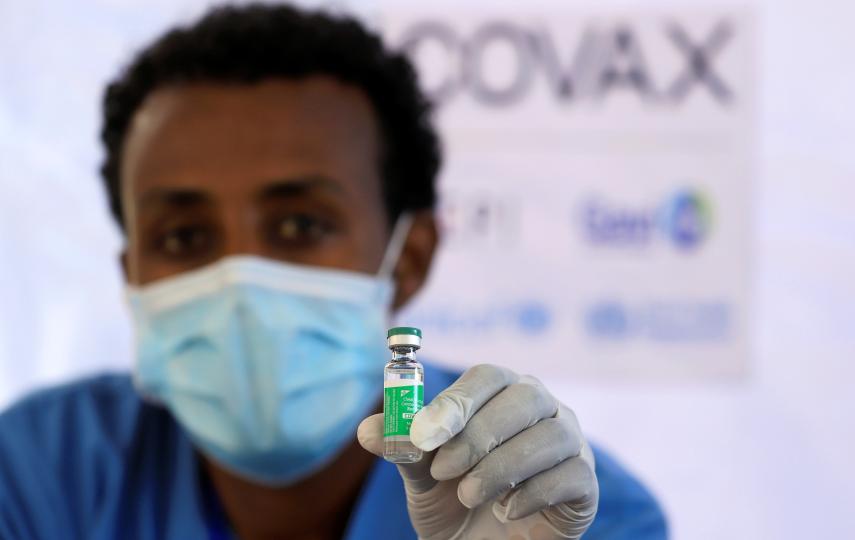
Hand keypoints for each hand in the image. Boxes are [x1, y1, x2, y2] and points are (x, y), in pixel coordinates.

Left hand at [357, 364, 597, 539]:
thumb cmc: (453, 498)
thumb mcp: (420, 475)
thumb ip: (402, 448)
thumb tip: (367, 430)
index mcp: (501, 391)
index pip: (486, 376)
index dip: (456, 401)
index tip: (424, 433)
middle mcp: (541, 407)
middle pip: (525, 397)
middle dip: (479, 433)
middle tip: (444, 468)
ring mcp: (570, 441)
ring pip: (550, 435)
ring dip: (502, 466)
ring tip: (468, 495)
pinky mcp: (584, 482)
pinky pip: (571, 475)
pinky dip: (533, 493)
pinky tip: (505, 512)